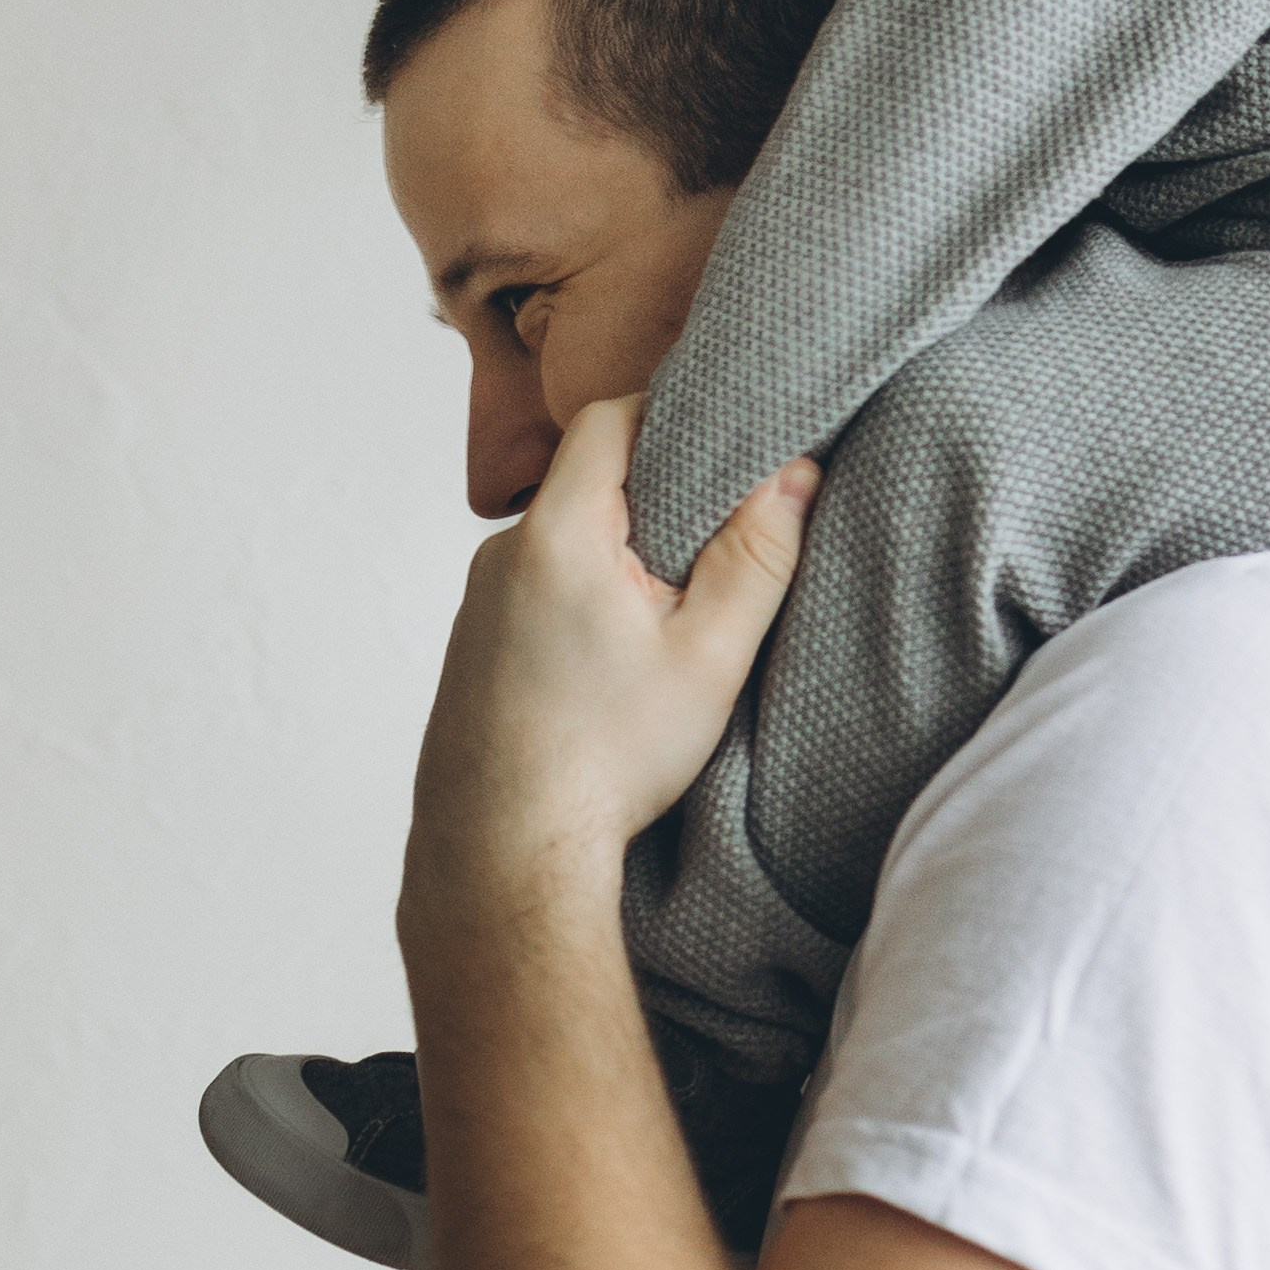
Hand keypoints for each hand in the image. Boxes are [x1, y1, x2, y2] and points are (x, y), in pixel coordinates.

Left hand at [402, 394, 818, 911]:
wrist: (503, 859)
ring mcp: (478, 604)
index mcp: (557, 533)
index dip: (670, 410)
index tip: (727, 434)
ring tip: (675, 604)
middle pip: (587, 477)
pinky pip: (536, 588)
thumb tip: (796, 473)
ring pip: (562, 539)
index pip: (610, 417)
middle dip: (656, 489)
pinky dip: (583, 595)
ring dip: (618, 551)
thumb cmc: (609, 759)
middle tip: (721, 523)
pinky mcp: (472, 649)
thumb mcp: (709, 655)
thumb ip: (757, 555)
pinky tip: (620, 656)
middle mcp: (502, 554)